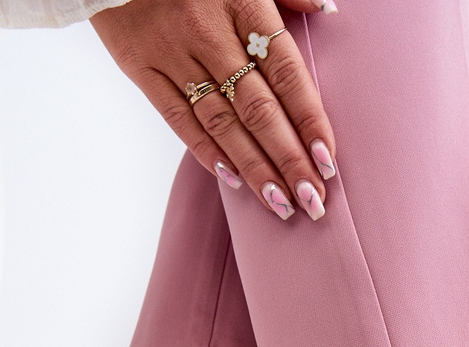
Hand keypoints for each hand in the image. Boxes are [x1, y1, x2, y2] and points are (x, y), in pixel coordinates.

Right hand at [91, 0, 337, 220]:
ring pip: (221, 122)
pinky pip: (178, 118)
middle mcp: (209, 32)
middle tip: (312, 200)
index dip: (309, 120)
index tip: (327, 162)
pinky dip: (205, 151)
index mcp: (243, 2)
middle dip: (289, 160)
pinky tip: (233, 180)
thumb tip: (324, 10)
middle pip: (258, 109)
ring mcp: (173, 52)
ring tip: (280, 204)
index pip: (286, 73)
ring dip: (254, 168)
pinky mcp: (140, 66)